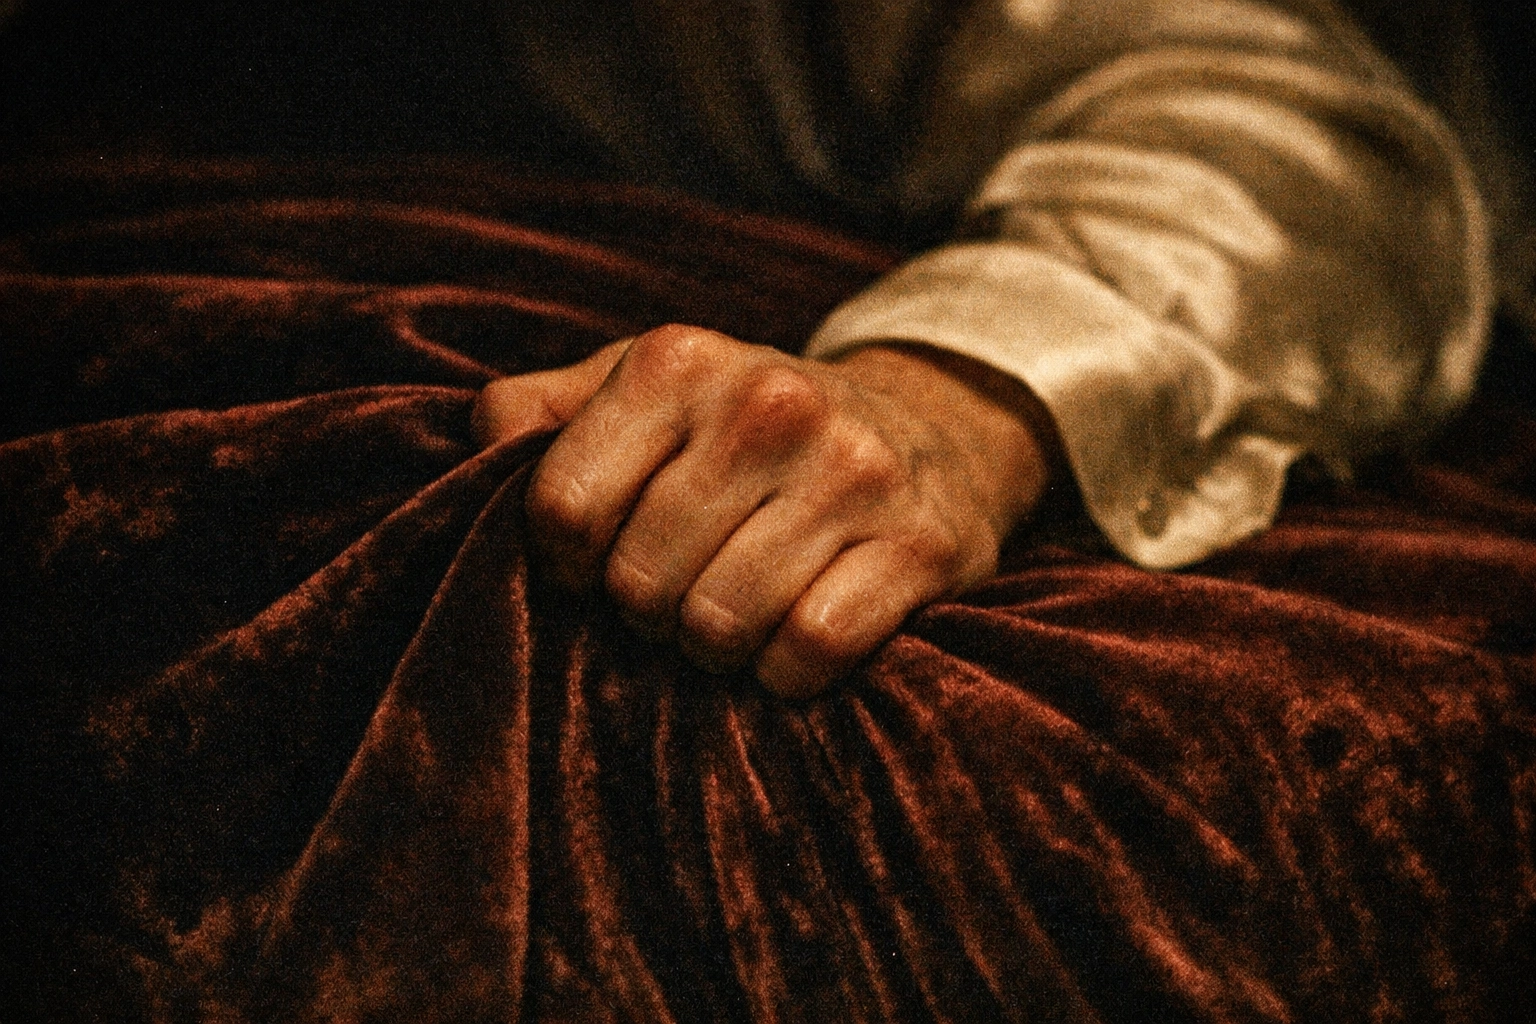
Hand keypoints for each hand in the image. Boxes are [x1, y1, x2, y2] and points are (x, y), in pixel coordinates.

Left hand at [473, 325, 1048, 696]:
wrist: (933, 430)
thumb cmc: (753, 429)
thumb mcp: (651, 390)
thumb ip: (547, 411)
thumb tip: (478, 445)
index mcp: (680, 362)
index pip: (562, 507)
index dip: (564, 565)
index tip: (593, 569)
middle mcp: (770, 404)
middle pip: (640, 581)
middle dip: (645, 613)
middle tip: (675, 598)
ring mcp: (855, 474)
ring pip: (721, 625)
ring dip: (713, 650)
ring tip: (730, 619)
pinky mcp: (921, 545)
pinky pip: (811, 649)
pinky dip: (786, 672)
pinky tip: (789, 641)